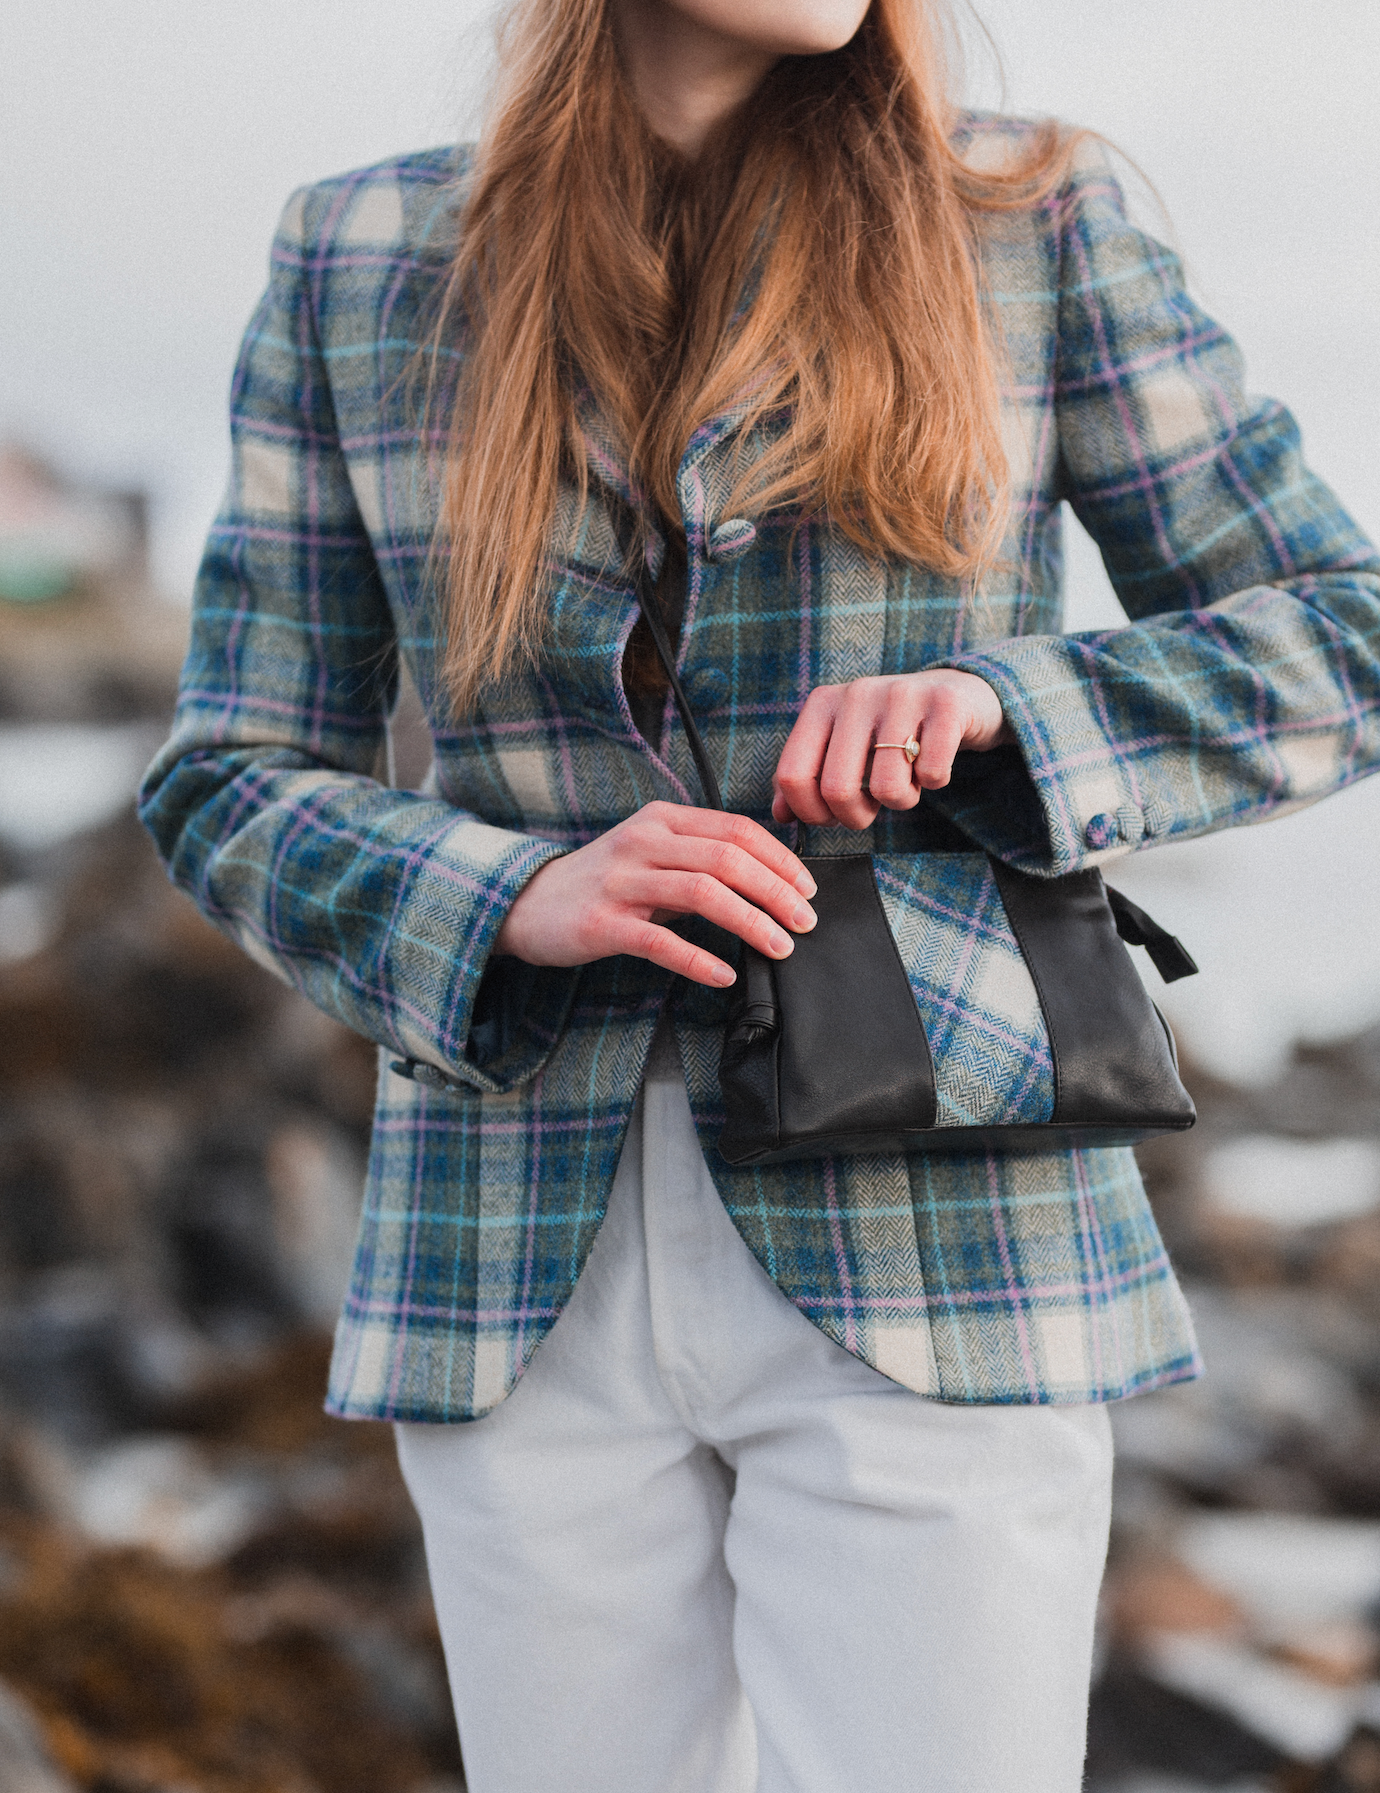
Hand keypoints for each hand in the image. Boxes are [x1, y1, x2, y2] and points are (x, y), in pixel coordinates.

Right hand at [493, 801, 817, 988]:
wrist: (526, 904)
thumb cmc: (602, 883)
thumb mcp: (652, 855)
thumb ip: (699, 860)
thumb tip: (767, 880)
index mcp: (662, 820)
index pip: (736, 829)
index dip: (780, 859)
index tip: (807, 889)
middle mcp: (642, 842)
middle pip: (727, 858)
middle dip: (776, 891)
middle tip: (804, 922)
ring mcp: (620, 882)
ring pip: (702, 893)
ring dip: (750, 921)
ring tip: (778, 946)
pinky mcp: (601, 923)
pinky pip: (660, 942)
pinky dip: (698, 960)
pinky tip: (723, 975)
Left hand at [772, 670, 1012, 830]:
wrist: (957, 695)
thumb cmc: (889, 732)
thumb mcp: (842, 748)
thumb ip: (806, 779)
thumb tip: (780, 816)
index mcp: (822, 703)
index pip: (793, 776)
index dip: (810, 813)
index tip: (831, 818)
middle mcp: (857, 693)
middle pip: (837, 789)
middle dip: (855, 817)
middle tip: (872, 808)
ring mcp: (902, 694)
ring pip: (887, 788)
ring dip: (901, 801)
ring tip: (907, 781)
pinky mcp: (946, 705)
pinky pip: (932, 775)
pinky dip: (934, 783)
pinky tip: (932, 764)